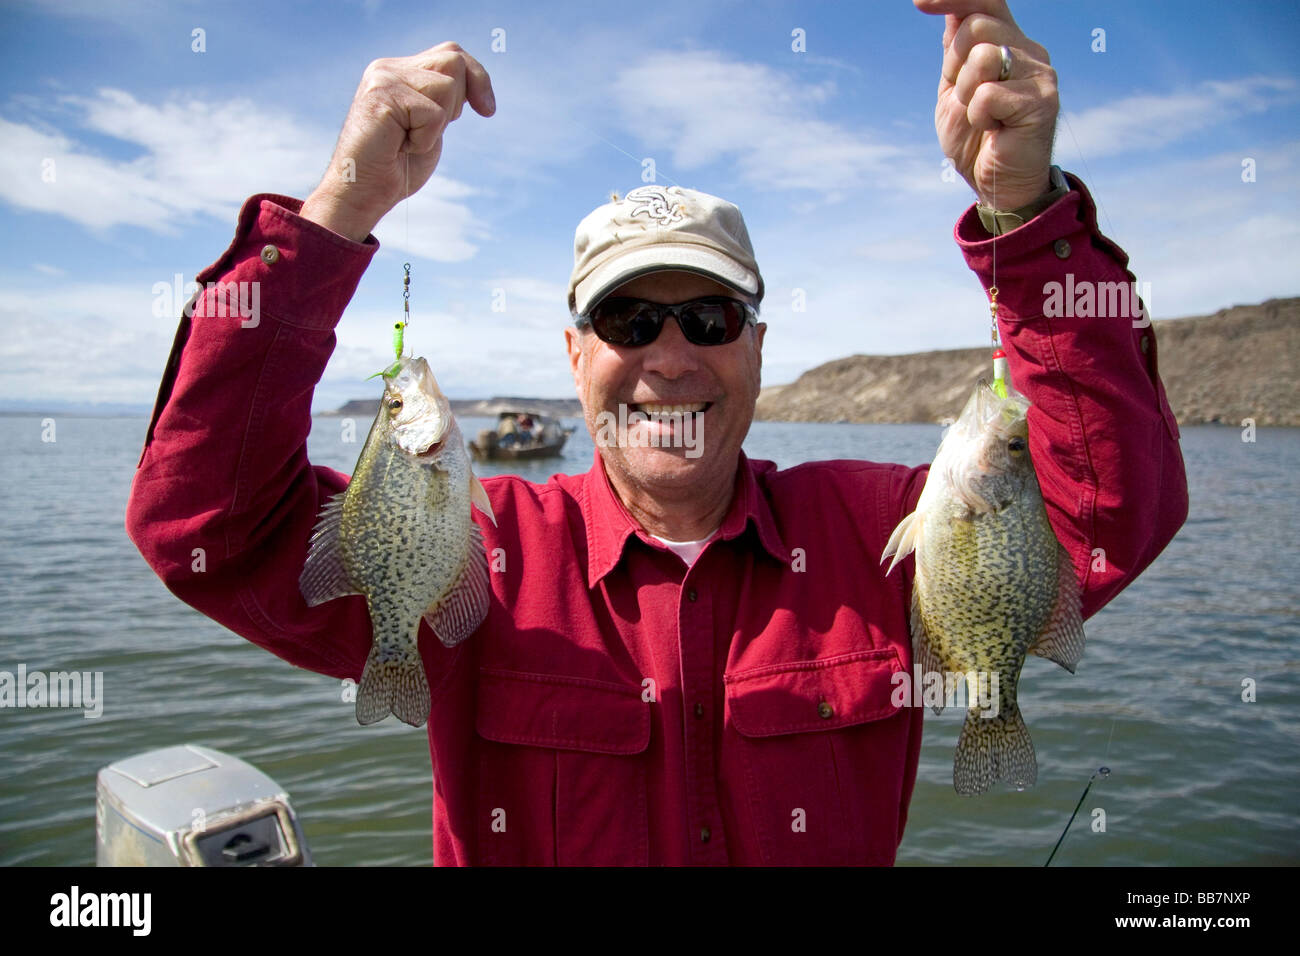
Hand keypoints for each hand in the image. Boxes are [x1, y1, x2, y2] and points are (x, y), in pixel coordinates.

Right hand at [300, 42, 495, 241]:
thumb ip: (444, 100)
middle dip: (458, 102)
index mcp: (400, 71)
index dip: (478, 78)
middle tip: (429, 131)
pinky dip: (425, 140)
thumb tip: (476, 84)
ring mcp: (383, 79)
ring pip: (447, 86)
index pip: (452, 53)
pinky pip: (433, 114)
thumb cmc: (396, 167)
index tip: (487, 111)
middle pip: (454, 61)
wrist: (363, 193)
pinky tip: (400, 147)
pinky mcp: (382, 97)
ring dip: (437, 126)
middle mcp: (388, 68)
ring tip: (409, 139)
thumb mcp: (430, 126)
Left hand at [914, 0, 1057, 209]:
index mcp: (1008, 43)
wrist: (997, 184)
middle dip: (955, 65)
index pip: (985, 1)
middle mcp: (1029, 51)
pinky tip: (994, 129)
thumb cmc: (975, 139)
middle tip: (966, 98)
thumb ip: (954, 51)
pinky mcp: (1043, 101)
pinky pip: (988, 94)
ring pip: (983, 58)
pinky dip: (979, 116)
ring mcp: (1040, 73)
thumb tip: (952, 11)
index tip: (919, 2)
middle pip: (977, 27)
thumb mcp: (954, 90)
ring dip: (967, 94)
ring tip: (982, 116)